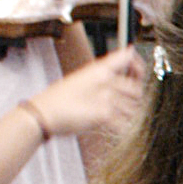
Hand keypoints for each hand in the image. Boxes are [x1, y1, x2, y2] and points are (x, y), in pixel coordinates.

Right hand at [26, 43, 145, 142]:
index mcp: (98, 69)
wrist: (45, 112)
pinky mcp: (103, 114)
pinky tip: (111, 127)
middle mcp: (104, 80)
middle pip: (135, 90)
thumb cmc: (61, 99)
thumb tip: (127, 54)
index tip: (137, 71)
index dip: (137, 65)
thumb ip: (106, 69)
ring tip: (113, 118)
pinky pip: (123, 124)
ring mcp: (105, 97)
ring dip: (126, 116)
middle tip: (122, 106)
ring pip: (131, 109)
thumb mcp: (83, 78)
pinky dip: (120, 129)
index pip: (125, 59)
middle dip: (133, 100)